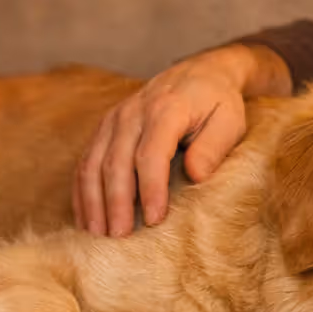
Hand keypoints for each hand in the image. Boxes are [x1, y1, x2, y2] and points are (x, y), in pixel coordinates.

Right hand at [73, 44, 286, 236]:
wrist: (200, 74)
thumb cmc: (219, 103)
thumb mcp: (229, 121)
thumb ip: (214, 147)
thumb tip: (195, 175)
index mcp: (166, 109)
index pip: (151, 154)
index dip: (150, 189)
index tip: (154, 220)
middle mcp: (133, 112)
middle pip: (116, 162)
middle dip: (116, 203)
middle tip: (120, 237)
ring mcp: (114, 119)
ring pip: (93, 163)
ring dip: (93, 201)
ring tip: (98, 235)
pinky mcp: (105, 128)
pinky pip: (85, 162)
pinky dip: (83, 192)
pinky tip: (87, 219)